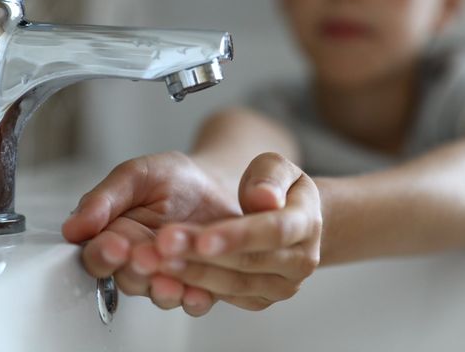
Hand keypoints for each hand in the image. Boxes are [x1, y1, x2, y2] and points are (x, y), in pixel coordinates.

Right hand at [61, 151, 240, 315]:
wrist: (217, 183)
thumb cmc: (173, 179)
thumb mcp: (137, 175)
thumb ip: (105, 199)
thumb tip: (73, 227)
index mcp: (115, 237)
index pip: (98, 256)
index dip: (104, 254)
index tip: (114, 246)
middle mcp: (138, 262)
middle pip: (127, 279)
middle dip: (135, 271)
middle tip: (144, 259)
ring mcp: (168, 275)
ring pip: (158, 294)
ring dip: (163, 290)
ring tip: (170, 280)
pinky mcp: (200, 284)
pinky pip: (195, 300)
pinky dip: (196, 299)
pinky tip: (199, 292)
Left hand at [130, 153, 322, 311]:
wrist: (285, 215)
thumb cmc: (274, 186)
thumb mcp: (276, 166)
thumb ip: (269, 175)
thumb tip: (265, 198)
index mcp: (307, 221)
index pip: (274, 231)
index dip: (238, 235)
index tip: (203, 238)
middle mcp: (300, 260)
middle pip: (249, 263)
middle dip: (202, 256)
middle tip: (162, 246)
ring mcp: (282, 284)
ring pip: (235, 286)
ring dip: (193, 275)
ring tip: (156, 262)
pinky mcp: (261, 299)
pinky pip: (228, 298)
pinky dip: (196, 289)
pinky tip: (166, 277)